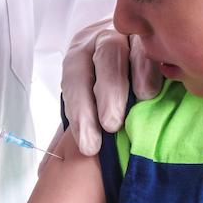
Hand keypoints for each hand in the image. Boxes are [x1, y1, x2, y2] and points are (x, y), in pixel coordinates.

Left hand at [55, 19, 161, 158]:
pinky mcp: (155, 36)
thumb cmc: (104, 79)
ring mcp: (130, 34)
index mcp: (80, 56)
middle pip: (102, 58)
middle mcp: (101, 40)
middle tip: (112, 125)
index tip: (89, 145)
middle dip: (106, 93)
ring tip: (141, 102)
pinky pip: (154, 47)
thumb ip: (72, 129)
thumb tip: (46, 169)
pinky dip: (153, 67)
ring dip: (134, 77)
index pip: (75, 77)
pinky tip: (155, 89)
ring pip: (128, 49)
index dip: (80, 110)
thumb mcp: (86, 98)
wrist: (130, 43)